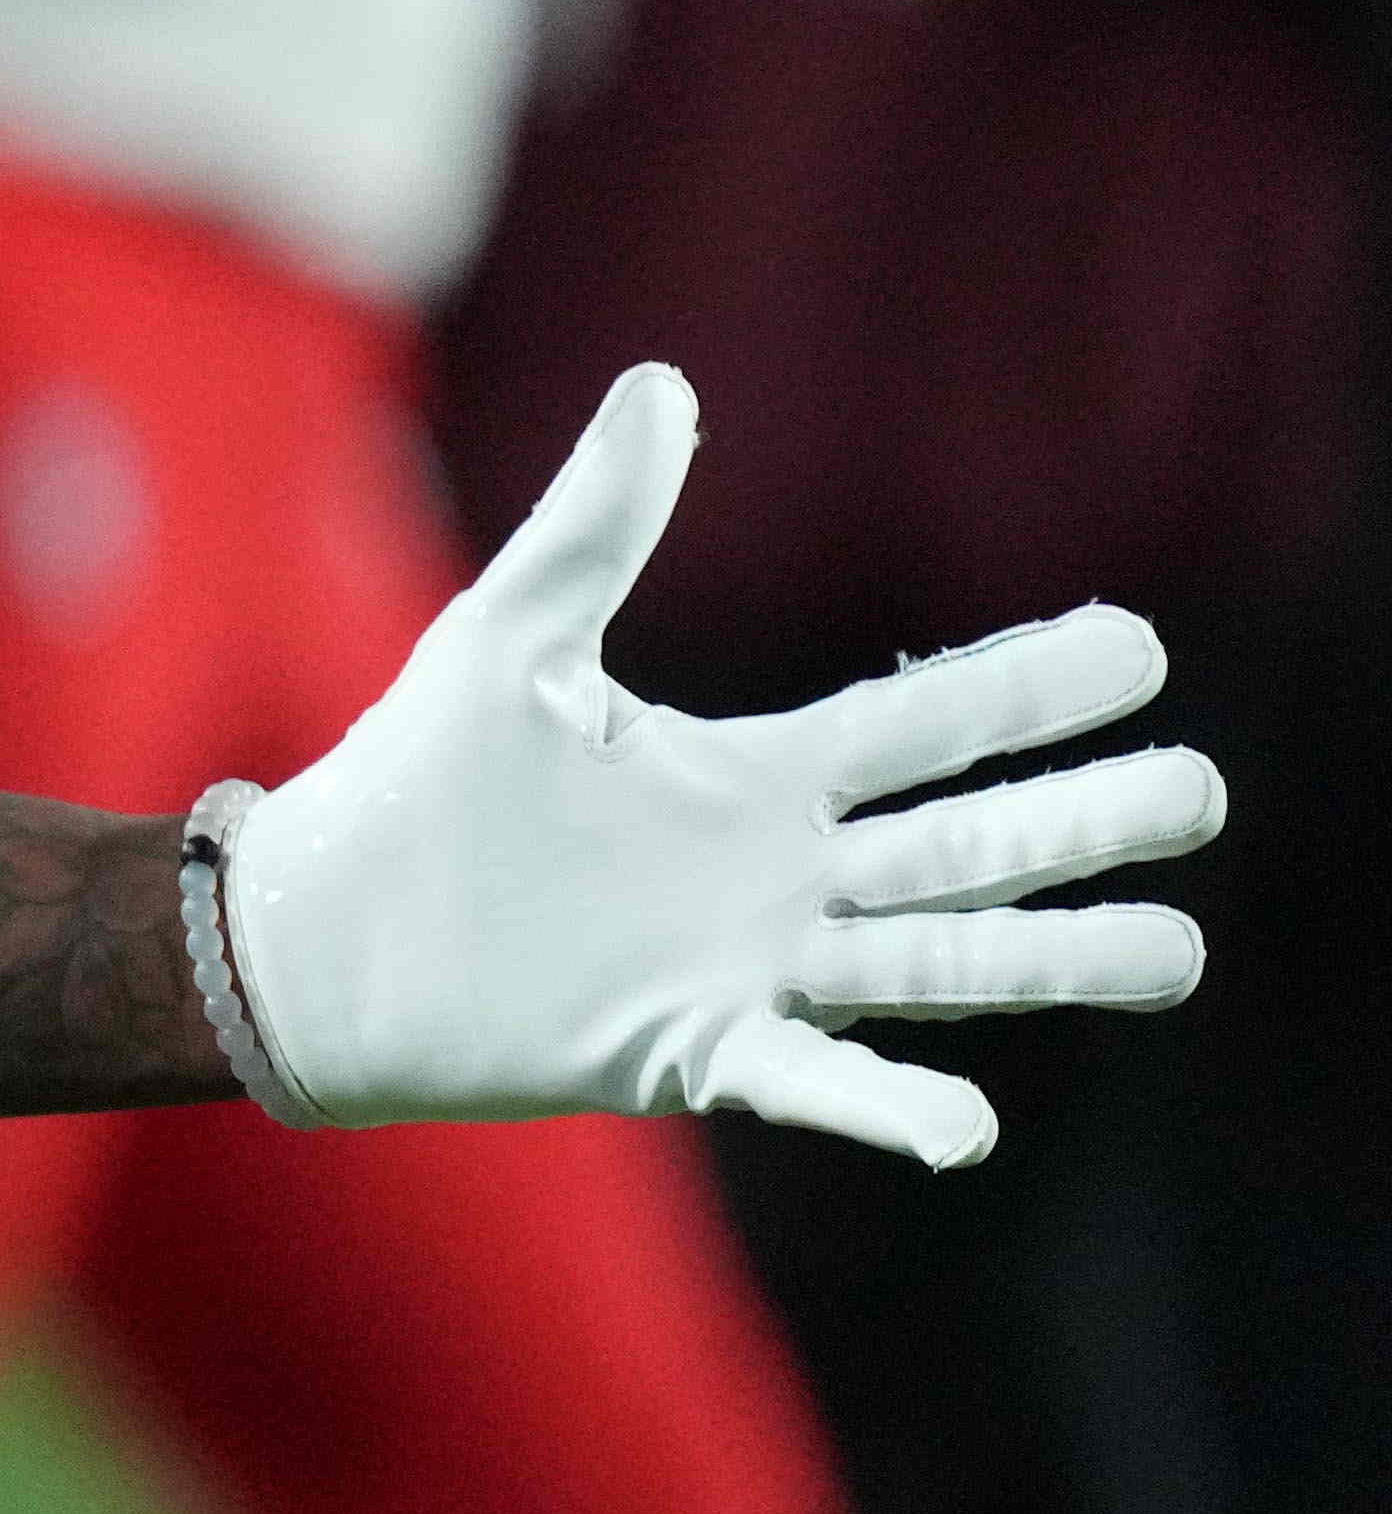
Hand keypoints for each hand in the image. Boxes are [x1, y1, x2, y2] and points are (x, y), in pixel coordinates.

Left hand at [201, 368, 1217, 1167]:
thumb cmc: (408, 787)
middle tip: (1203, 788)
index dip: (1029, 686)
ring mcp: (749, 969)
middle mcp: (776, 878)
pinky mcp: (688, 1051)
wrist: (310, 933)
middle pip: (969, 845)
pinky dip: (889, 1108)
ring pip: (939, 964)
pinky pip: (814, 1084)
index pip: (923, 724)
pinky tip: (969, 1128)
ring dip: (1055, 958)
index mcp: (748, 779)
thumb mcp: (511, 637)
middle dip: (1084, 818)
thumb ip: (597, 524)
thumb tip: (662, 385)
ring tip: (1181, 953)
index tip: (1142, 643)